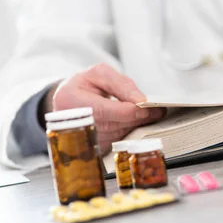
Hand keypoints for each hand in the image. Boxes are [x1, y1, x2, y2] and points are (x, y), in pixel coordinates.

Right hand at [42, 63, 164, 153]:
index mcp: (70, 100)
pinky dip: (128, 132)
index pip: (104, 111)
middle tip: (156, 111)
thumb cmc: (82, 86)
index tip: (147, 107)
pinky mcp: (90, 147)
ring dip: (135, 126)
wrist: (66, 102)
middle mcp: (73, 123)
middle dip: (138, 118)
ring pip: (117, 135)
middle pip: (113, 125)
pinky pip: (116, 142)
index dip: (128, 110)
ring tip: (147, 115)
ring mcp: (81, 138)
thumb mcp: (99, 74)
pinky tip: (133, 123)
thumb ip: (121, 84)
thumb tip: (140, 100)